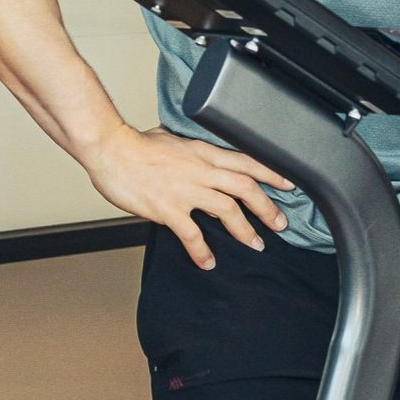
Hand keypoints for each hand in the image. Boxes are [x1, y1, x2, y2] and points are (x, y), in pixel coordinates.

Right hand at [83, 124, 294, 270]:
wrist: (110, 150)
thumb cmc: (136, 144)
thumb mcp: (172, 137)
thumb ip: (191, 149)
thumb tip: (199, 153)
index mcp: (203, 152)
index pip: (247, 161)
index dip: (271, 173)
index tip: (289, 184)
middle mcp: (200, 170)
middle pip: (245, 188)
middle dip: (268, 208)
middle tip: (280, 223)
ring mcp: (185, 190)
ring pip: (228, 210)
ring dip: (245, 230)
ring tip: (256, 244)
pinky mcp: (168, 208)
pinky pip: (192, 234)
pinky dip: (203, 251)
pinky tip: (208, 262)